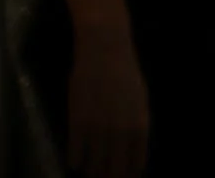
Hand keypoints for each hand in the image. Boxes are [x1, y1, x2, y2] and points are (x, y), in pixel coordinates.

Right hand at [68, 26, 149, 177]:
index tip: (123, 177)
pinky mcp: (78, 122)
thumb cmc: (124, 72)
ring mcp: (99, 128)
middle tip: (103, 176)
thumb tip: (133, 151)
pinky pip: (75, 153)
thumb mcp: (139, 101)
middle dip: (109, 176)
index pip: (135, 163)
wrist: (105, 50)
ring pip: (94, 165)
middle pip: (114, 170)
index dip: (128, 174)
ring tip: (89, 170)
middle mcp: (121, 131)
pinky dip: (75, 160)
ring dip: (91, 171)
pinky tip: (75, 161)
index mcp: (140, 126)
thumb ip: (136, 126)